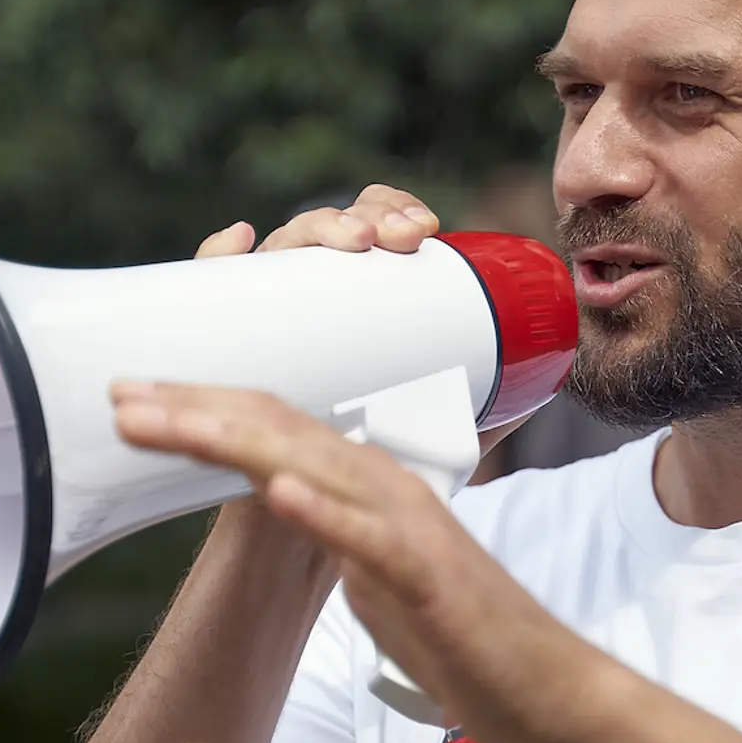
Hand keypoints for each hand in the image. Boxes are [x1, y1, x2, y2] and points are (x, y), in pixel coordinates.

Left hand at [110, 381, 620, 742]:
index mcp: (368, 485)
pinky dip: (320, 512)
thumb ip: (337, 535)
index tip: (134, 399)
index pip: (275, 427)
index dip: (203, 407)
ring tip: (167, 421)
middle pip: (278, 429)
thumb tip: (291, 506)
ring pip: (311, 464)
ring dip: (234, 439)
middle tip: (119, 392)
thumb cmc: (463, 637)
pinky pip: (367, 539)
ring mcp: (409, 527)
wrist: (548, 693)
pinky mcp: (427, 578)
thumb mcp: (378, 574)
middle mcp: (386, 487)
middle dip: (195, 408)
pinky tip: (274, 492)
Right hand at [192, 184, 524, 456]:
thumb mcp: (425, 434)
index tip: (428, 229)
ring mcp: (252, 325)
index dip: (393, 209)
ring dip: (311, 229)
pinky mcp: (216, 360)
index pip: (366, 227)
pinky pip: (199, 297)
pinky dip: (213, 259)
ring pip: (274, 254)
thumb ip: (474, 407)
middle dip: (364, 216)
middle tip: (401, 240)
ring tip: (350, 241)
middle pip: (325, 231)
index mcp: (345, 301)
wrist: (296, 534)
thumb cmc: (357, 470)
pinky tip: (237, 239)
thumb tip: (542, 381)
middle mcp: (295, 300)